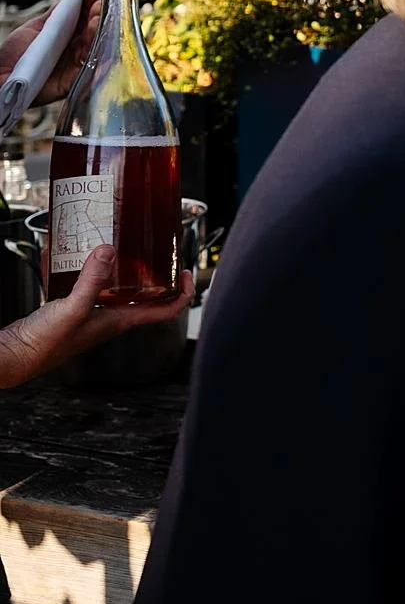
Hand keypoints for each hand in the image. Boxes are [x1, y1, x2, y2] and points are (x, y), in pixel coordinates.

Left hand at [0, 0, 100, 106]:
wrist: (0, 77)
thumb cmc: (12, 55)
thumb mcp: (33, 28)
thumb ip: (53, 16)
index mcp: (64, 37)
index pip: (82, 19)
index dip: (88, 6)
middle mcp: (73, 51)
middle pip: (91, 32)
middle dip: (96, 17)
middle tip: (97, 5)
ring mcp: (75, 66)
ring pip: (93, 48)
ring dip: (96, 33)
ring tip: (94, 20)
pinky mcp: (74, 82)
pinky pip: (91, 71)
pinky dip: (99, 59)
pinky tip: (98, 45)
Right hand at [0, 246, 194, 387]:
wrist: (12, 357)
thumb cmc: (43, 344)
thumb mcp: (72, 308)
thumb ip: (92, 281)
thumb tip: (109, 251)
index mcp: (119, 322)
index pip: (165, 311)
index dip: (183, 294)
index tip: (188, 272)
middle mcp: (108, 319)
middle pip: (141, 297)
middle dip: (150, 275)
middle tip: (152, 252)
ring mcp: (88, 315)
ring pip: (110, 289)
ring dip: (114, 269)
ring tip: (114, 246)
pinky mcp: (66, 310)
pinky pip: (79, 286)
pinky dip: (76, 270)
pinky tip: (63, 255)